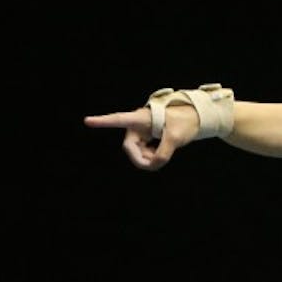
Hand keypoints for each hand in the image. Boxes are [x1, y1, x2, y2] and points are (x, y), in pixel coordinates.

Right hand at [84, 102, 199, 169]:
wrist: (193, 117)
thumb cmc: (184, 121)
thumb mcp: (176, 138)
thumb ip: (163, 154)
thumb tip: (154, 165)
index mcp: (140, 118)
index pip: (119, 120)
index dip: (103, 122)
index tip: (88, 121)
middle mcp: (137, 125)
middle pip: (130, 148)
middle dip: (142, 159)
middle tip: (157, 163)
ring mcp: (140, 132)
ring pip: (137, 153)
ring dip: (149, 158)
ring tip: (163, 154)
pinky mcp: (145, 138)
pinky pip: (143, 153)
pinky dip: (151, 157)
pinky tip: (161, 152)